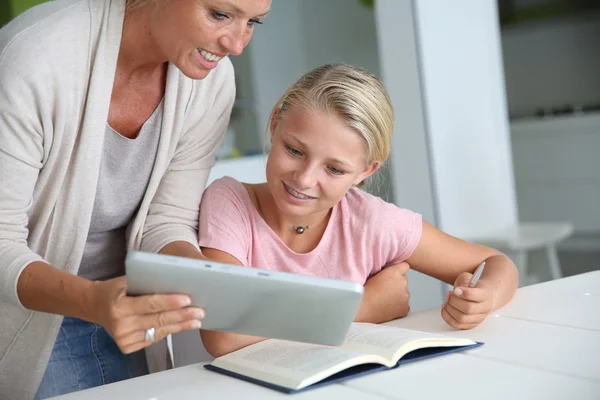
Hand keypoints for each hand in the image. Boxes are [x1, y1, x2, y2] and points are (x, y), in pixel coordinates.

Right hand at [88, 276, 204, 353]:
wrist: (96, 306)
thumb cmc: (115, 290)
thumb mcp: (126, 281)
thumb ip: (147, 283)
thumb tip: (176, 283)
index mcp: (119, 306)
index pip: (150, 304)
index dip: (170, 302)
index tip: (188, 299)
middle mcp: (121, 326)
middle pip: (158, 320)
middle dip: (182, 315)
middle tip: (199, 311)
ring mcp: (124, 339)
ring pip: (159, 331)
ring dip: (180, 326)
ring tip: (196, 320)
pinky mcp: (128, 347)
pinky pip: (154, 338)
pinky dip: (169, 331)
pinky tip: (181, 326)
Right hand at [356, 262, 409, 322]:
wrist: (364, 308)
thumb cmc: (364, 292)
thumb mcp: (371, 274)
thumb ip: (383, 271)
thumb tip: (385, 271)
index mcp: (395, 272)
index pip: (404, 266)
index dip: (398, 270)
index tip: (393, 274)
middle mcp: (403, 283)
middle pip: (403, 280)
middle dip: (396, 284)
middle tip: (384, 289)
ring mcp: (405, 296)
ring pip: (403, 294)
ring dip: (397, 296)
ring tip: (384, 300)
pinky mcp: (405, 308)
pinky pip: (404, 305)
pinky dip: (398, 307)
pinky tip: (387, 307)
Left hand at [441, 272, 493, 329]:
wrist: (481, 296)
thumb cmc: (473, 287)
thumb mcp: (468, 277)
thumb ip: (464, 281)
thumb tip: (459, 290)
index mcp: (485, 294)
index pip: (476, 296)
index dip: (465, 293)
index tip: (456, 290)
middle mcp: (484, 308)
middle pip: (468, 309)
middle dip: (454, 301)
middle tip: (449, 294)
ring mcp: (478, 318)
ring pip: (462, 318)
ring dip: (450, 309)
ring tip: (447, 301)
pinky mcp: (470, 325)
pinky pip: (456, 325)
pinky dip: (447, 316)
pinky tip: (445, 308)